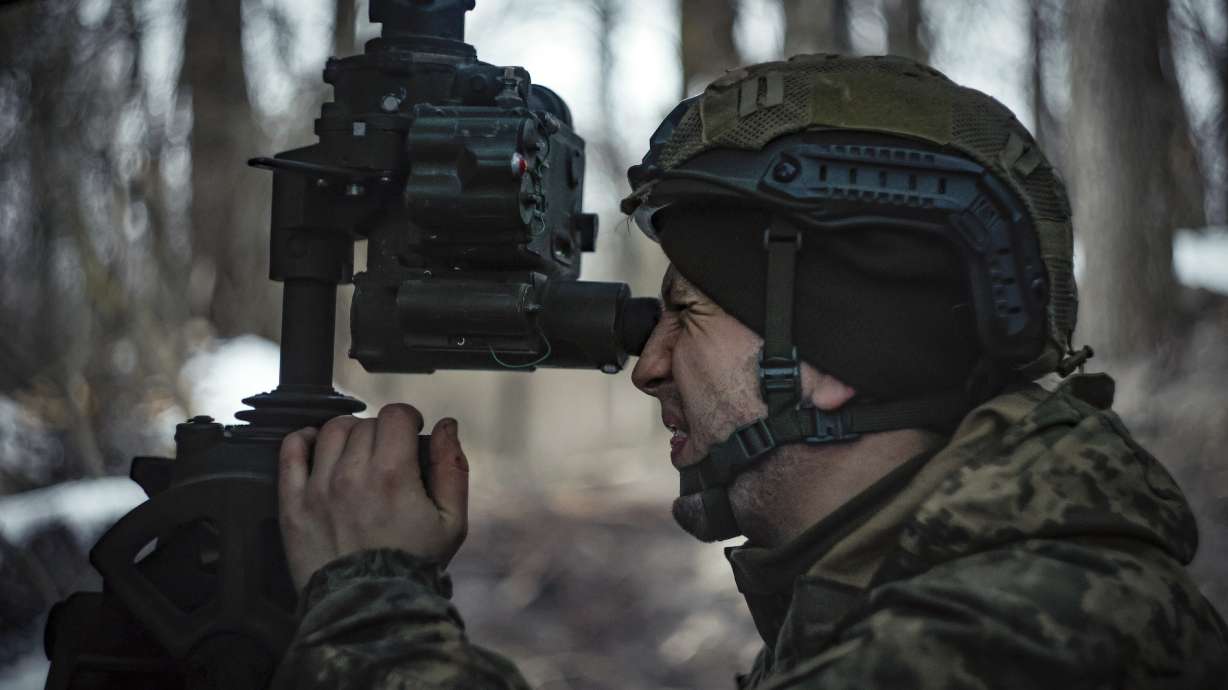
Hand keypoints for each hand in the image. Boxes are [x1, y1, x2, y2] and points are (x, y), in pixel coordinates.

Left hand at [277, 404, 469, 591]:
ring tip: (357, 453)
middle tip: (388, 454)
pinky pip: (290, 452)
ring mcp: (318, 488)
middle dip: (381, 432)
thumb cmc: (413, 566)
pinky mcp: (293, 504)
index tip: (410, 432)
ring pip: (330, 431)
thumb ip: (452, 468)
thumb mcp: (451, 522)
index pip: (395, 415)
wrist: (368, 607)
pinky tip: (315, 445)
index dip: (407, 418)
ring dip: (348, 434)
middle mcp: (352, 475)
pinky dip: (302, 440)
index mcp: (392, 475)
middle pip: (365, 423)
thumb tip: (447, 426)